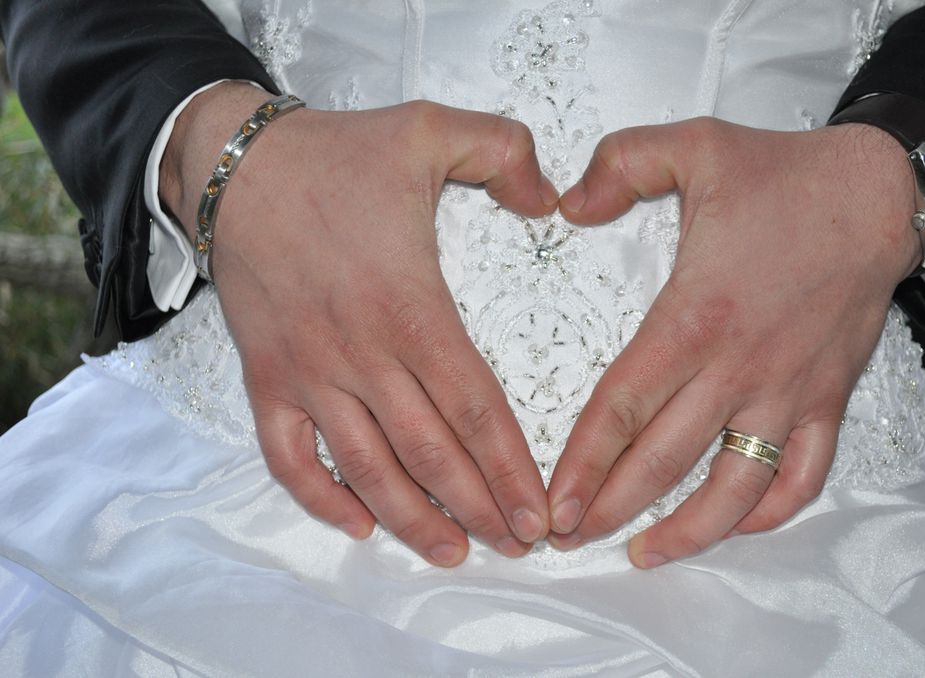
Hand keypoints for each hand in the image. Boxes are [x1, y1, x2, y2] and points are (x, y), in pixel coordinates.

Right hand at [161, 84, 557, 565]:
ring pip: (365, 467)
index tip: (541, 511)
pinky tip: (357, 523)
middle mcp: (359, 353)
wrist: (234, 166)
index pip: (473, 405)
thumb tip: (553, 199)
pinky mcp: (266, 379)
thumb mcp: (430, 129)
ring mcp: (308, 373)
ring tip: (453, 552)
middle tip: (518, 545)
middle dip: (477, 507)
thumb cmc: (336, 156)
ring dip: (412, 518)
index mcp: (408, 304)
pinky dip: (319, 497)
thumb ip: (505, 151)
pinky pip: (287, 456)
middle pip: (428, 452)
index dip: (510, 467)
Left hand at [545, 118, 920, 566]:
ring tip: (643, 552)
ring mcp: (787, 390)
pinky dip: (772, 508)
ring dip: (688, 530)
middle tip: (569, 539)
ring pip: (736, 486)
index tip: (552, 502)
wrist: (877, 193)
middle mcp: (739, 367)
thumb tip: (565, 204)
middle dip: (611, 507)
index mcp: (696, 317)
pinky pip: (804, 473)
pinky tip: (738, 523)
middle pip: (664, 460)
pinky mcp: (825, 398)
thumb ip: (619, 165)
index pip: (623, 406)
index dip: (582, 461)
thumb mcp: (692, 146)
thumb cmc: (783, 176)